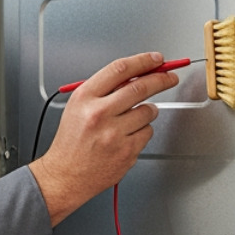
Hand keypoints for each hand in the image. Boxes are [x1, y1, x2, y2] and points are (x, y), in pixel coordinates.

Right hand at [29, 52, 179, 225]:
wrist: (65, 175)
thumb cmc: (71, 142)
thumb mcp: (78, 107)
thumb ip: (104, 90)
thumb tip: (136, 75)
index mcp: (85, 98)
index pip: (120, 69)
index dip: (143, 61)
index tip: (156, 60)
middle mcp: (99, 114)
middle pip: (140, 87)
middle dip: (161, 79)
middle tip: (170, 77)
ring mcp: (114, 134)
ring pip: (148, 111)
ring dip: (148, 111)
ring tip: (132, 119)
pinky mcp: (126, 151)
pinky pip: (147, 132)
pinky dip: (142, 132)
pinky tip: (127, 137)